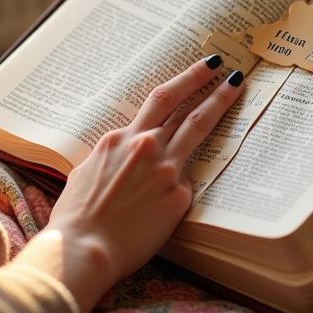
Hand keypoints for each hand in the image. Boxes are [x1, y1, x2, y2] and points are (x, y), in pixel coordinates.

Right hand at [15, 57, 243, 312]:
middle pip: (181, 104)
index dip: (181, 84)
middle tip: (222, 64)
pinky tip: (171, 203)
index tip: (200, 71)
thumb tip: (123, 160)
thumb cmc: (77, 216)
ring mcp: (166, 169)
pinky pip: (187, 186)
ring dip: (219, 103)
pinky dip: (184, 186)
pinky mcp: (179, 196)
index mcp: (120, 139)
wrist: (85, 248)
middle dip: (202, 80)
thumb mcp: (86, 173)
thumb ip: (112, 159)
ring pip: (197, 128)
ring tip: (235, 87)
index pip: (157, 103)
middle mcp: (146, 145)